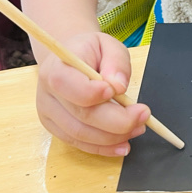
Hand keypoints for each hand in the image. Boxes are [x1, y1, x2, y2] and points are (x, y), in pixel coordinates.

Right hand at [36, 31, 150, 156]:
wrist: (68, 60)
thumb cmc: (88, 51)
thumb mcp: (108, 44)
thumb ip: (116, 61)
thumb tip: (118, 86)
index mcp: (56, 67)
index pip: (67, 84)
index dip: (93, 93)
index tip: (119, 92)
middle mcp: (48, 94)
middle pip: (81, 115)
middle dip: (117, 121)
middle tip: (143, 115)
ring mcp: (50, 114)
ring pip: (81, 134)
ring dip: (113, 137)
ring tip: (138, 127)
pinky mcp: (56, 129)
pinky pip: (80, 143)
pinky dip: (103, 147)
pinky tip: (122, 144)